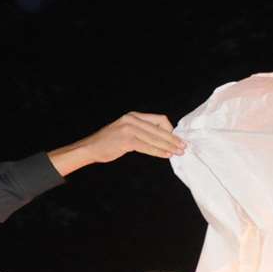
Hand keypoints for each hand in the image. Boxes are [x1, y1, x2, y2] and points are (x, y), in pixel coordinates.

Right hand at [48, 112, 185, 176]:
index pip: (159, 119)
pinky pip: (147, 146)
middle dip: (173, 139)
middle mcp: (132, 119)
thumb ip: (140, 132)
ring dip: (168, 146)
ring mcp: (129, 129)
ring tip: (178, 152)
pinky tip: (165, 155)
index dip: (170, 129)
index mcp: (133, 116)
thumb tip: (159, 139)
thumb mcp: (124, 131)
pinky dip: (158, 151)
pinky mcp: (126, 140)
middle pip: (160, 128)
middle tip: (183, 146)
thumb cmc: (107, 143)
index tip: (176, 139)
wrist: (89, 148)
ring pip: (155, 138)